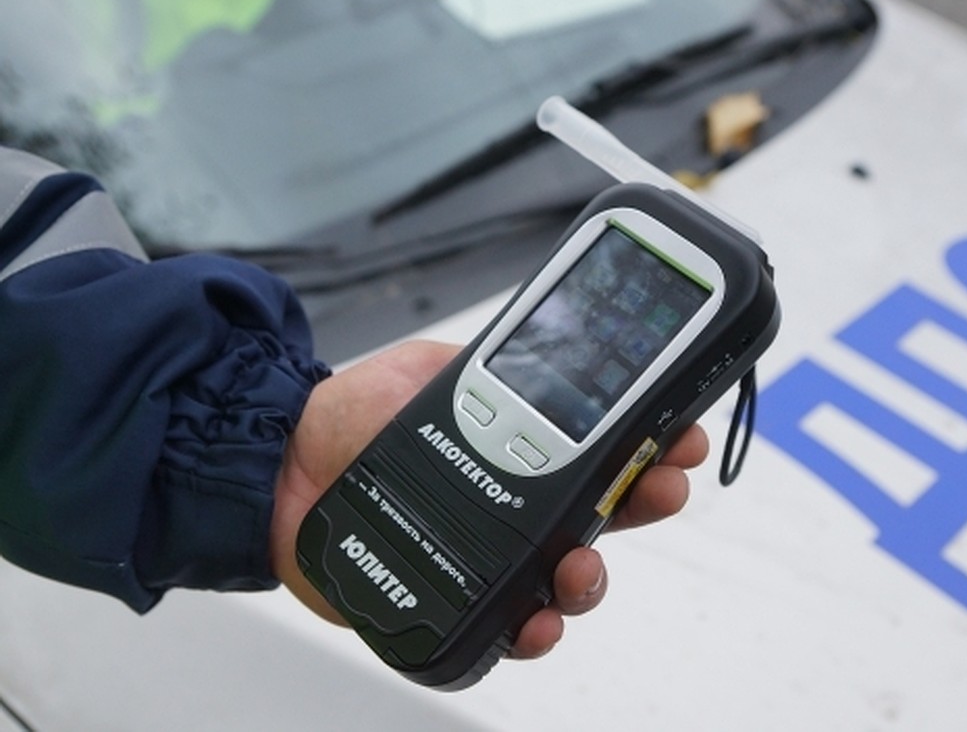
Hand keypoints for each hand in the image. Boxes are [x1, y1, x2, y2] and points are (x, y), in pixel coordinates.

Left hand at [269, 339, 708, 658]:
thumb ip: (483, 365)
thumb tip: (541, 346)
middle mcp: (515, 504)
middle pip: (602, 518)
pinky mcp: (455, 602)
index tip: (677, 436)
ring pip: (565, 580)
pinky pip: (506, 627)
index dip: (647, 447)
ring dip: (590, 579)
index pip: (602, 451)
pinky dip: (531, 631)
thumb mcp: (428, 369)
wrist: (278, 466)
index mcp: (521, 445)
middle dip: (642, 506)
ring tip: (580, 568)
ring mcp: (489, 556)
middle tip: (657, 491)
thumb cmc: (351, 418)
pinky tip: (535, 622)